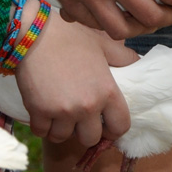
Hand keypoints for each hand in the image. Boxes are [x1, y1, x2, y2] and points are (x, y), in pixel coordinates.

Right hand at [14, 9, 135, 145]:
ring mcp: (63, 110)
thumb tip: (137, 63)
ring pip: (63, 137)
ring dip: (60, 129)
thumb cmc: (69, 35)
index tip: (104, 125)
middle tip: (77, 119)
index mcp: (107, 91)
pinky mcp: (39, 111)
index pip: (120, 127)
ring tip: (57, 114)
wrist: (33, 32)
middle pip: (90, 139)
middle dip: (84, 131)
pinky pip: (42, 132)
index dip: (112, 129)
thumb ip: (122, 57)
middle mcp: (88, 105)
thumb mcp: (102, 43)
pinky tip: (42, 112)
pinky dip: (41, 126)